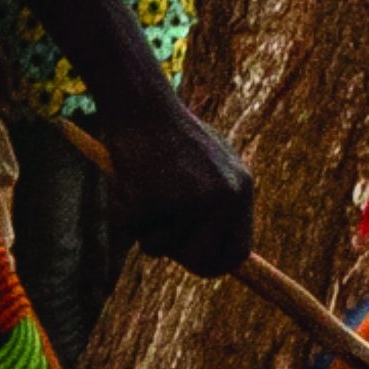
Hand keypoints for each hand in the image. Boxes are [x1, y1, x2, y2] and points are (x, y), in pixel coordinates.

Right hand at [101, 102, 255, 275]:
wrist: (142, 104)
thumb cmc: (174, 133)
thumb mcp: (213, 165)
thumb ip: (221, 205)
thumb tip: (222, 251)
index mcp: (241, 189)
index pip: (239, 251)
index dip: (217, 264)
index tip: (199, 265)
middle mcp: (223, 198)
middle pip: (202, 261)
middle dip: (178, 254)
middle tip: (160, 229)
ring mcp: (190, 201)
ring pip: (161, 248)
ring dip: (147, 228)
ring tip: (146, 186)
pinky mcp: (155, 201)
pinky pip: (135, 230)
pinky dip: (127, 212)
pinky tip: (132, 179)